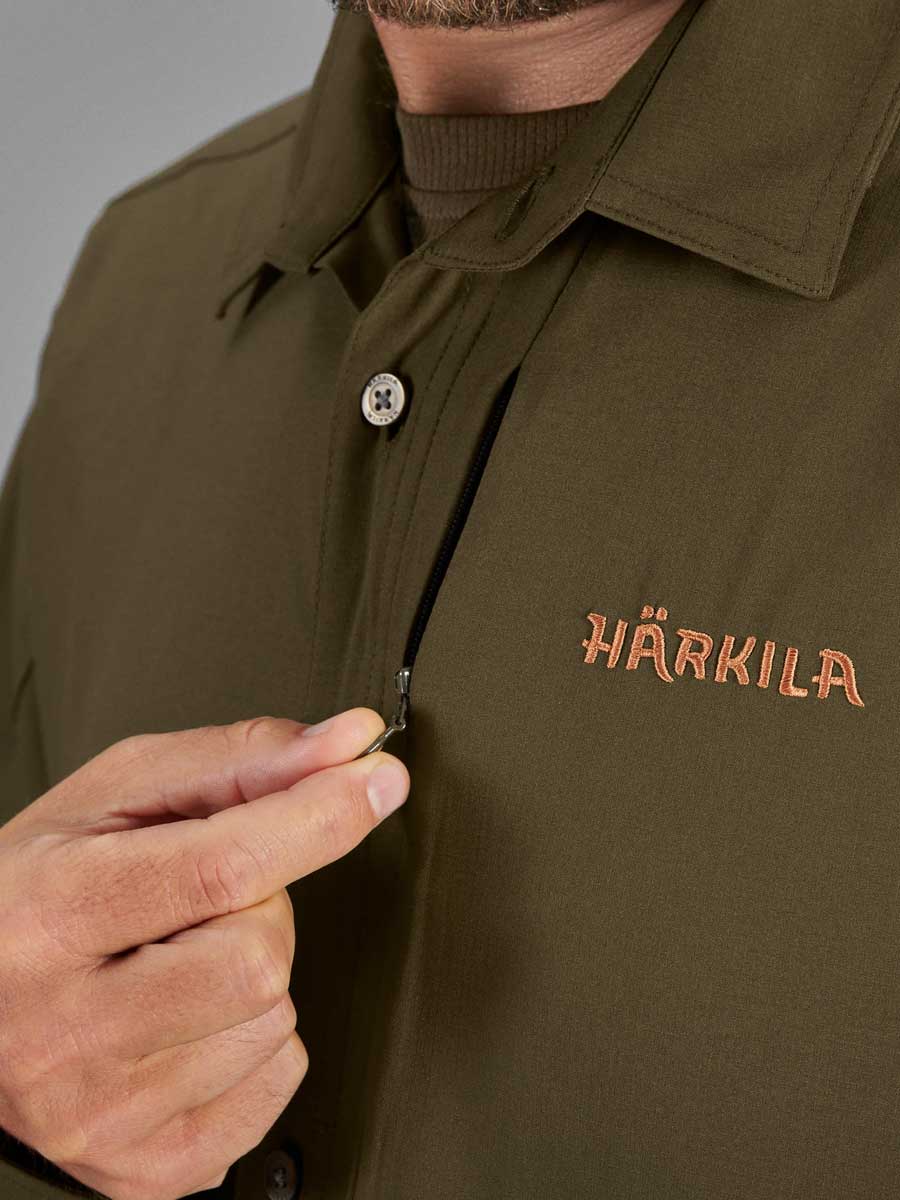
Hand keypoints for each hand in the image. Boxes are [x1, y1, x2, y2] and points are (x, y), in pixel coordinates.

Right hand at [0, 709, 408, 1199]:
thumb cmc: (34, 890)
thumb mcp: (114, 797)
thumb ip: (237, 761)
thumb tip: (346, 745)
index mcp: (52, 914)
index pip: (223, 867)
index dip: (320, 817)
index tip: (377, 782)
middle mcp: (66, 1029)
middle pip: (259, 955)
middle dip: (261, 907)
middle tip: (199, 901)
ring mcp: (103, 1113)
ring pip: (273, 1019)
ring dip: (256, 973)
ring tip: (180, 960)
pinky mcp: (145, 1167)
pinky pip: (276, 1083)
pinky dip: (258, 1038)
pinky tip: (193, 1018)